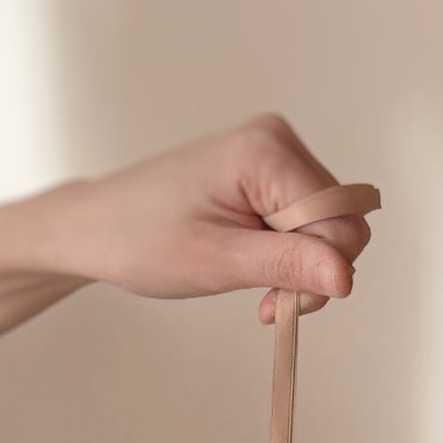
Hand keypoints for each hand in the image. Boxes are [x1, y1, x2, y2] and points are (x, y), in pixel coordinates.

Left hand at [24, 114, 373, 318]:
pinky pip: (307, 220)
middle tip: (265, 300)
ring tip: (253, 285)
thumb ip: (288, 265)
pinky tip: (255, 266)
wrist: (95, 228)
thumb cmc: (140, 240)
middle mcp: (276, 140)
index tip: (278, 302)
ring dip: (301, 267)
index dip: (323, 270)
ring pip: (329, 225)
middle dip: (314, 270)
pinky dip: (289, 254)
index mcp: (265, 151)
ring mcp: (272, 153)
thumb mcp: (217, 261)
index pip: (341, 220)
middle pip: (342, 220)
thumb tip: (347, 277)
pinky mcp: (266, 172)